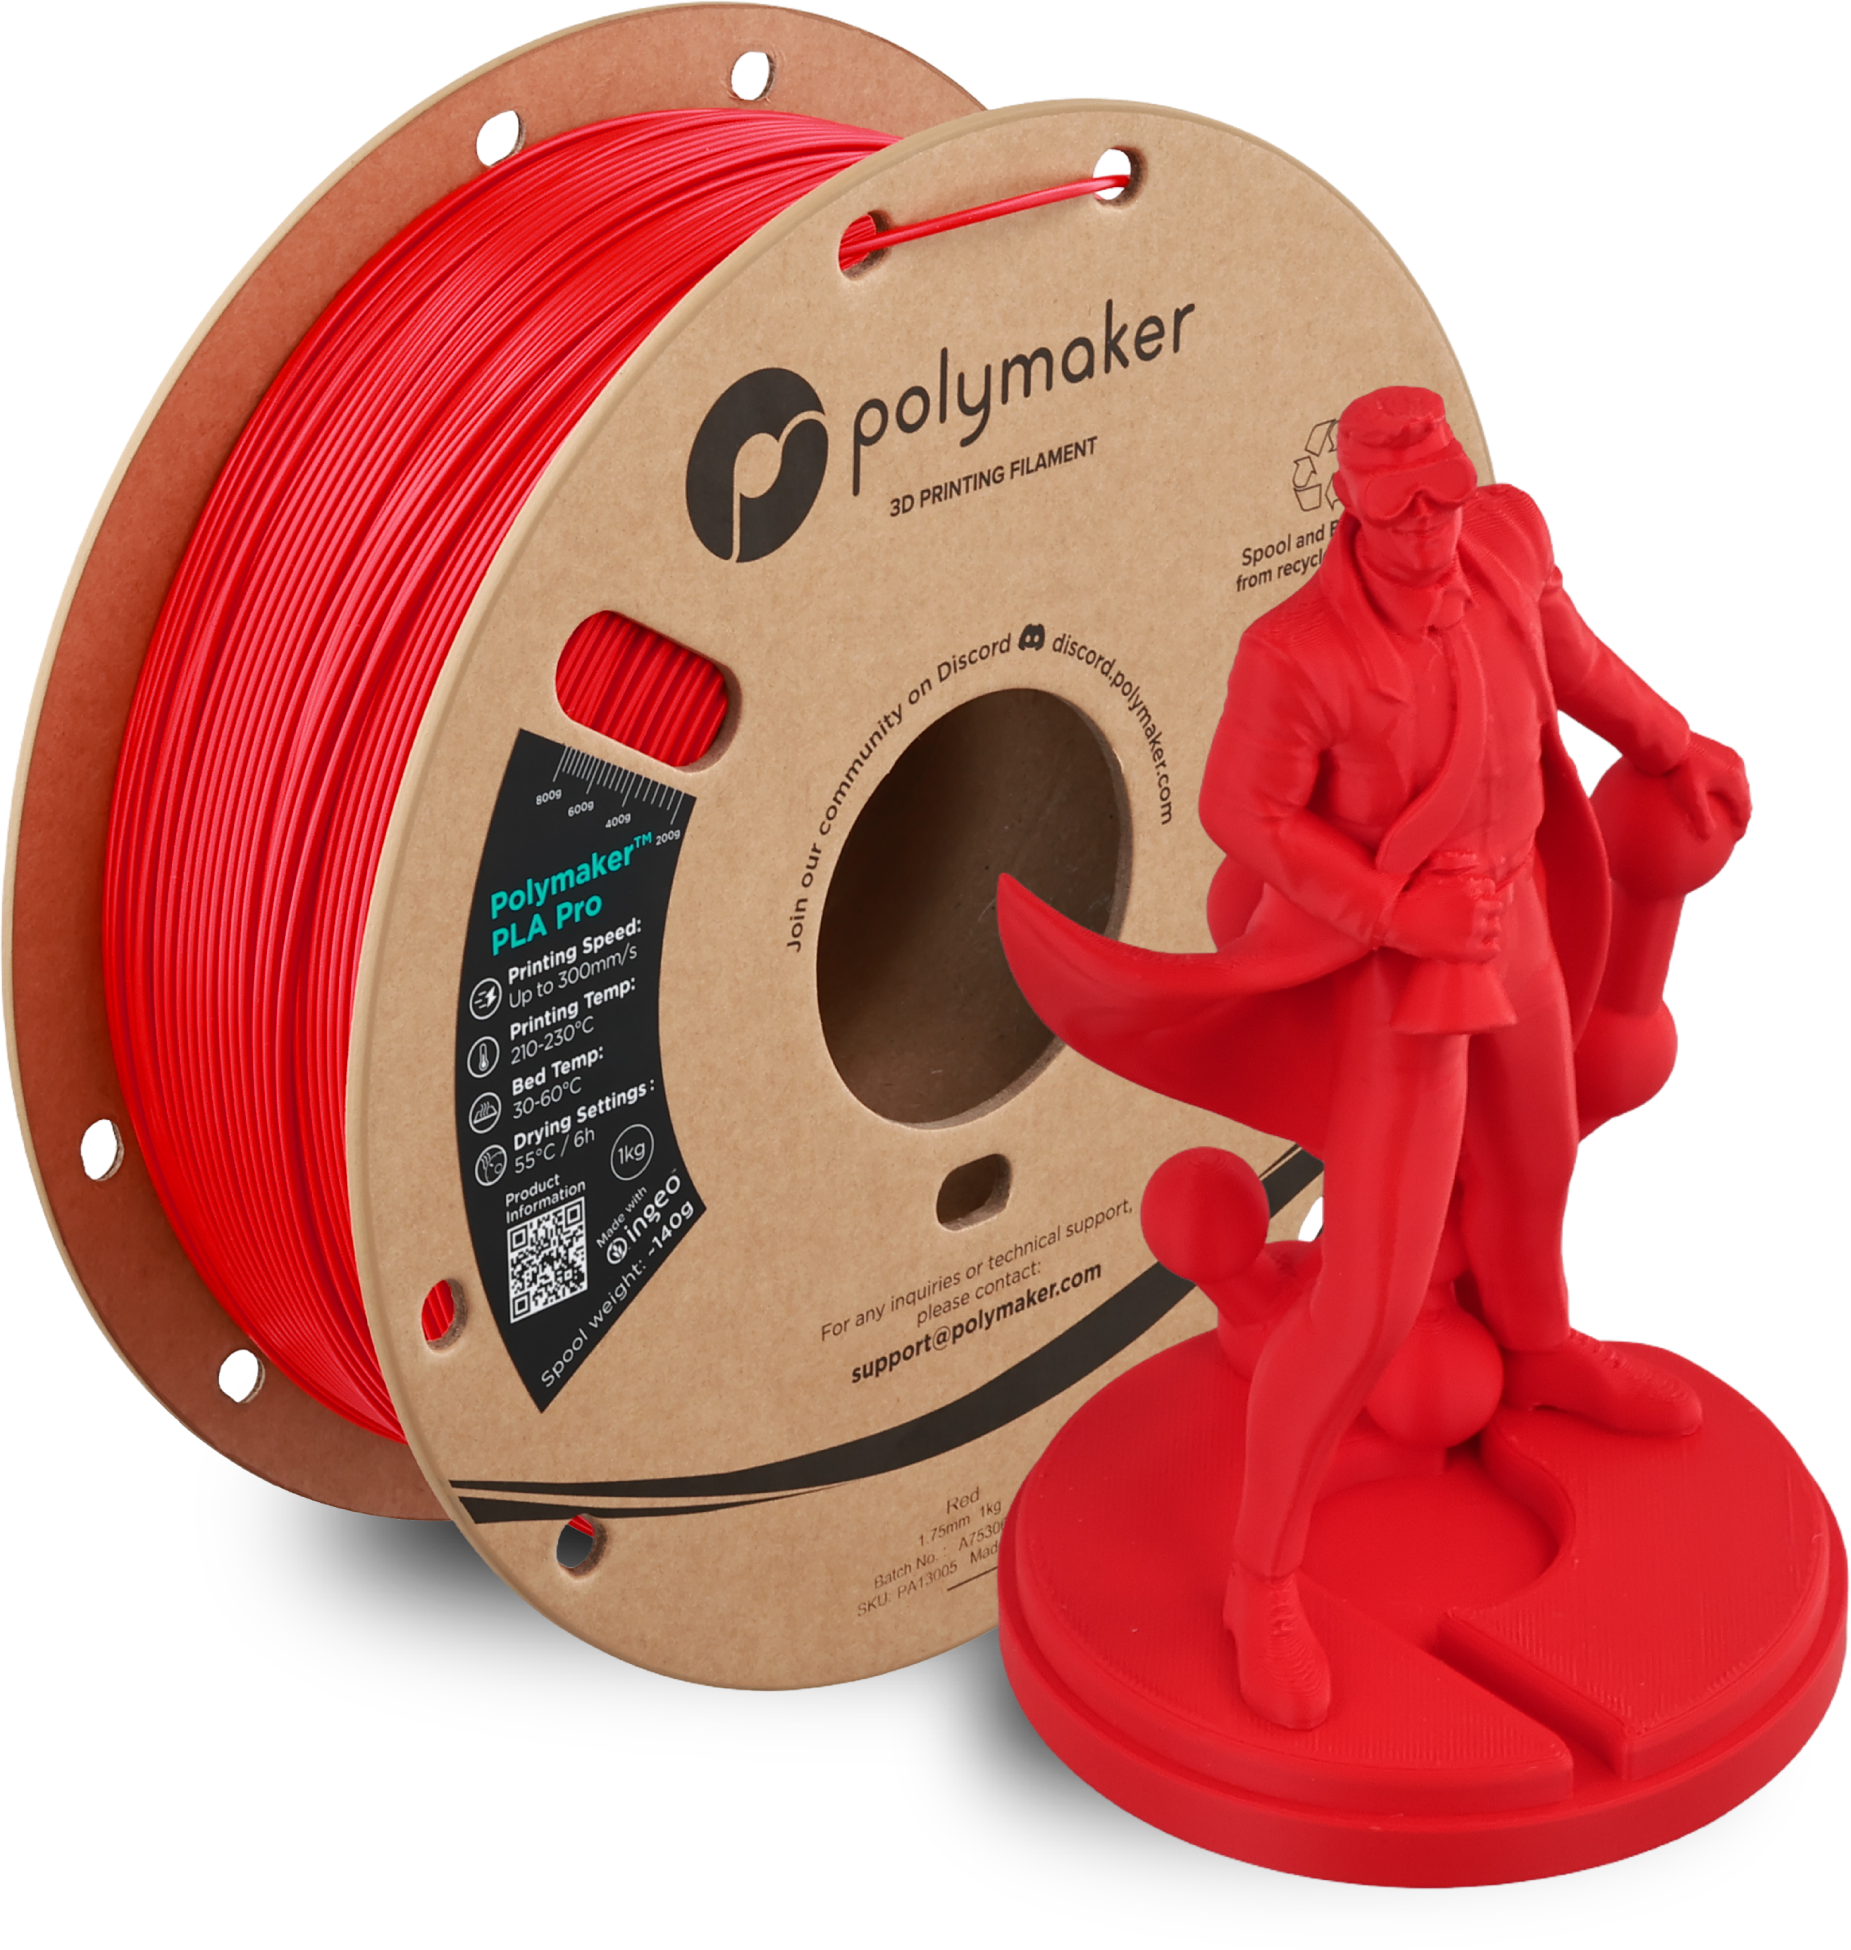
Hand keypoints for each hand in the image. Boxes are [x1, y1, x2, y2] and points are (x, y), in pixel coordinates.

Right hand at [1383, 868, 1505, 961]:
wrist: (1392, 921)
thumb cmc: (1406, 894)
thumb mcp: (1427, 868)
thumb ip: (1453, 860)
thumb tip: (1475, 859)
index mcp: (1470, 886)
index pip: (1490, 888)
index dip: (1478, 895)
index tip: (1467, 901)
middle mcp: (1476, 906)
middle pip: (1496, 908)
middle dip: (1484, 911)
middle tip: (1466, 918)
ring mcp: (1474, 929)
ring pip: (1495, 928)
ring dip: (1485, 929)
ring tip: (1467, 932)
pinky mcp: (1469, 950)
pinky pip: (1493, 950)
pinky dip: (1486, 949)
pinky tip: (1472, 948)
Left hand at [1662, 731, 1750, 842]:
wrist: (1670, 738)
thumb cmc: (1678, 767)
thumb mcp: (1689, 795)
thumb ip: (1700, 816)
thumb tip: (1706, 837)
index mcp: (1735, 779)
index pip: (1743, 808)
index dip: (1741, 825)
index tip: (1736, 837)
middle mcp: (1737, 766)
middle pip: (1743, 795)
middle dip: (1739, 812)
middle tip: (1733, 827)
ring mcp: (1728, 756)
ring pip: (1735, 783)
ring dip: (1732, 798)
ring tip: (1723, 809)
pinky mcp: (1717, 749)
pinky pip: (1723, 772)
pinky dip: (1720, 785)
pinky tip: (1705, 789)